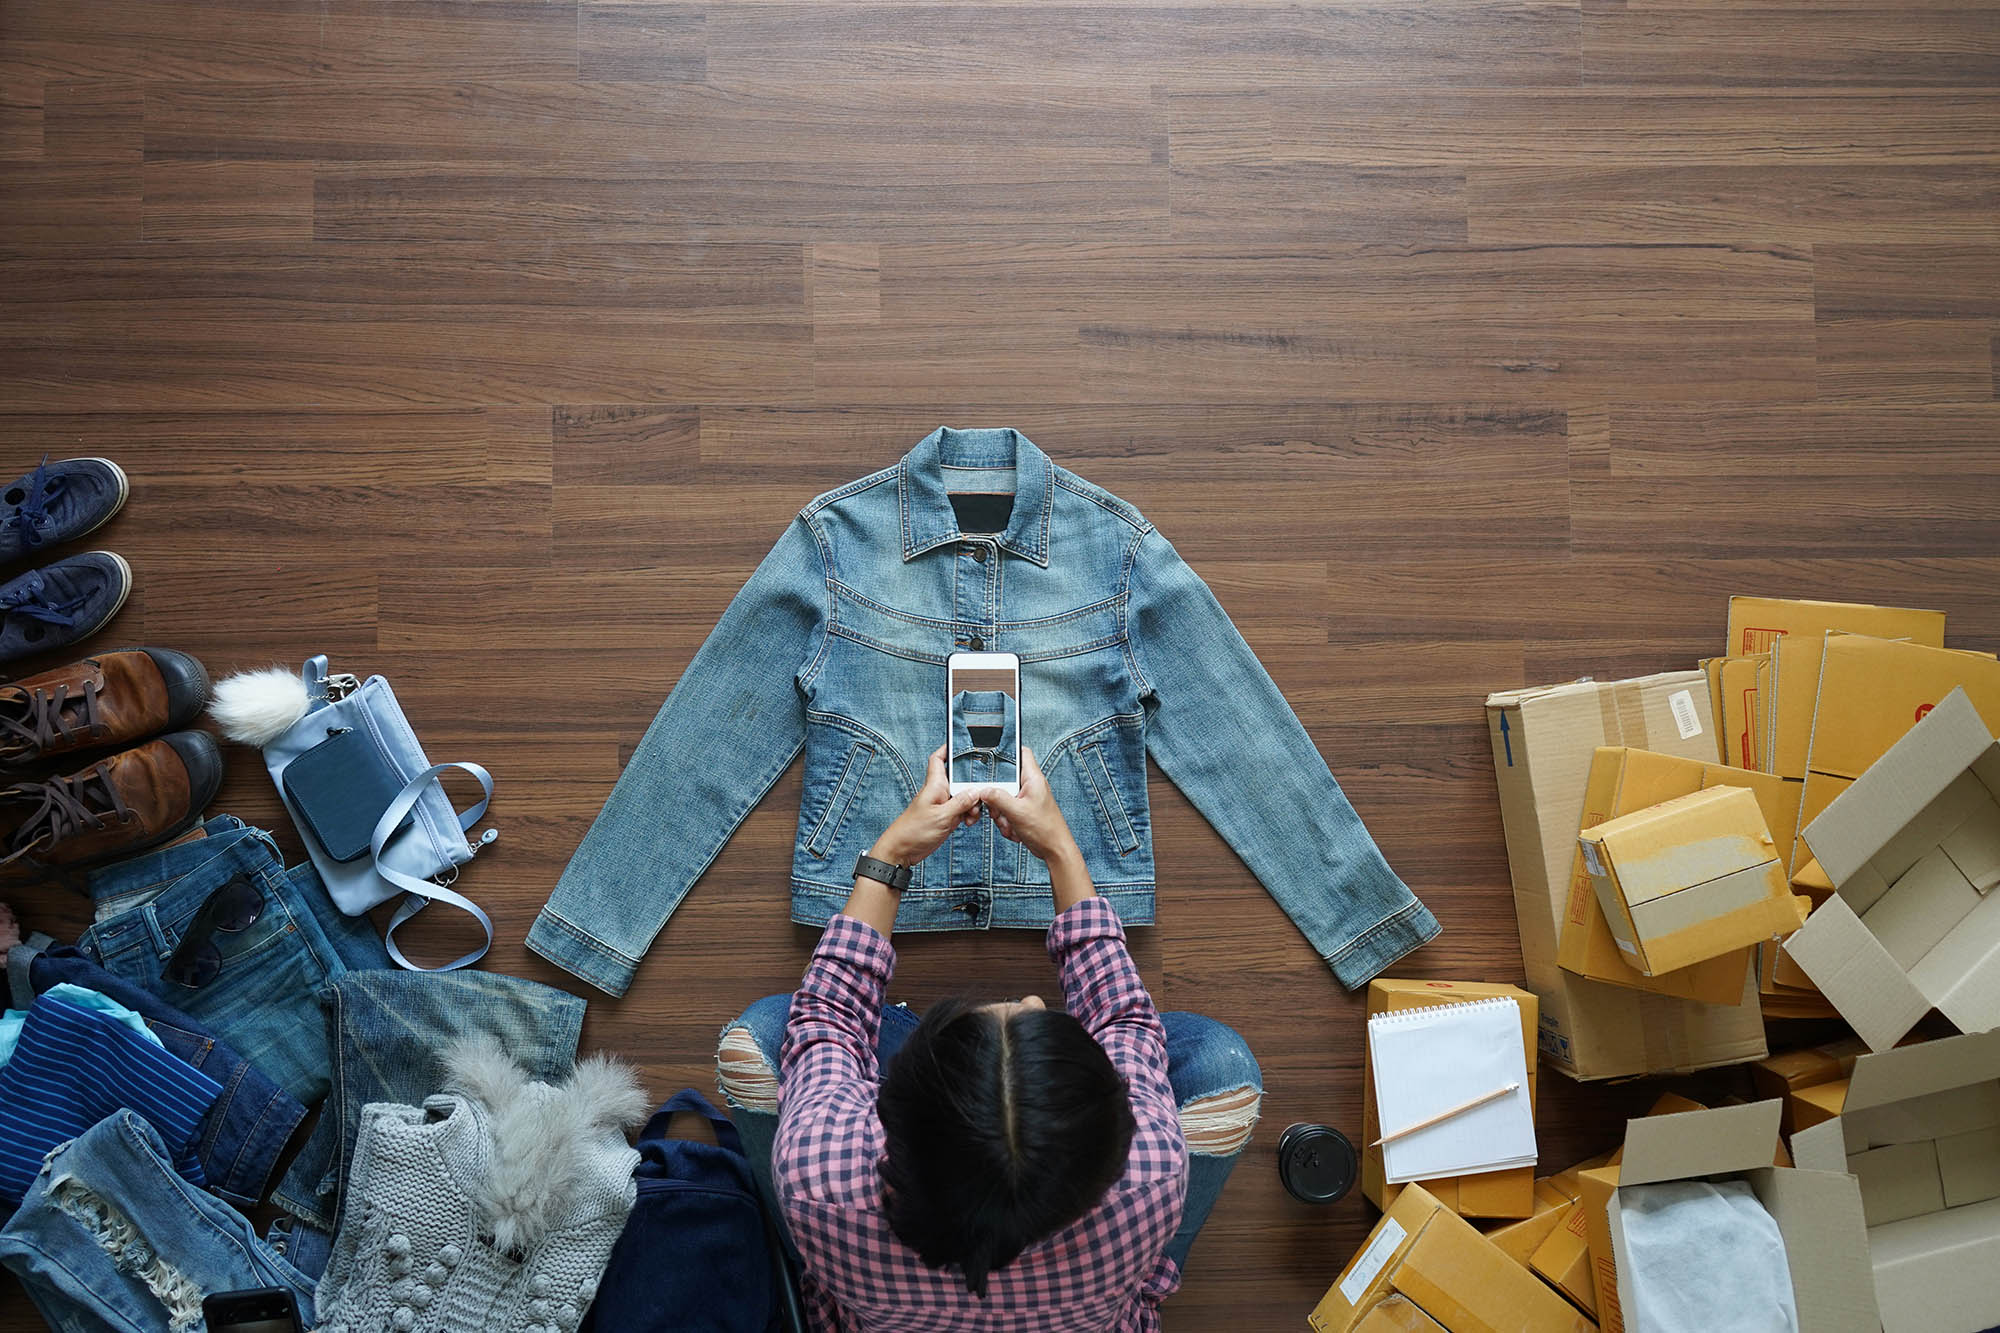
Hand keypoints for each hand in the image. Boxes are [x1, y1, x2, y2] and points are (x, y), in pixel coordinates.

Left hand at [869, 746, 984, 865]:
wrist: (902, 851)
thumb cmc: (913, 831)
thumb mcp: (942, 816)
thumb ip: (961, 802)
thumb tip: (976, 791)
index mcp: (934, 785)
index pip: (939, 759)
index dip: (948, 749)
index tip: (961, 742)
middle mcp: (939, 792)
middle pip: (960, 780)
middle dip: (973, 787)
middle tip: (979, 797)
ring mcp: (943, 805)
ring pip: (964, 797)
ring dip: (972, 805)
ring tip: (971, 816)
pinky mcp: (945, 818)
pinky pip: (962, 811)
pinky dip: (968, 815)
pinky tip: (968, 822)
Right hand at [981, 746, 1079, 865]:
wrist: (1055, 850)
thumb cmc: (1045, 829)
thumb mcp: (1016, 812)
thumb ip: (997, 798)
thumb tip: (983, 790)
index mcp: (1033, 778)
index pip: (1021, 753)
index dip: (1007, 751)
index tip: (990, 757)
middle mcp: (1030, 786)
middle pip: (1005, 780)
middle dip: (996, 797)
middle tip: (997, 808)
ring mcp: (1026, 799)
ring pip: (1003, 798)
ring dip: (1001, 813)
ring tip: (1009, 823)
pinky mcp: (1023, 811)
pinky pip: (1006, 811)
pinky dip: (1006, 821)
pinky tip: (1013, 830)